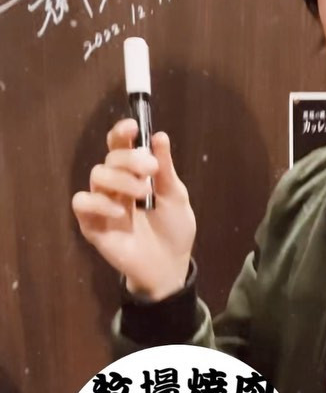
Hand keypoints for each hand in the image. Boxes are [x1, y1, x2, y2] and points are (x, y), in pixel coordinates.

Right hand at [72, 119, 195, 299]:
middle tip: (151, 168)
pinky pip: (82, 204)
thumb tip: (160, 136)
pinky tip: (120, 212)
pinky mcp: (93, 227)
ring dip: (120, 179)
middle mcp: (114, 187)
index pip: (118, 148)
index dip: (121, 134)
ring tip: (142, 193)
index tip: (133, 126)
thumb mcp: (175, 196)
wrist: (171, 266)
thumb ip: (165, 169)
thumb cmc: (173, 230)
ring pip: (96, 176)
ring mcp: (102, 206)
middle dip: (130, 158)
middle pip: (109, 159)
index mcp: (133, 176)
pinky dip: (99, 203)